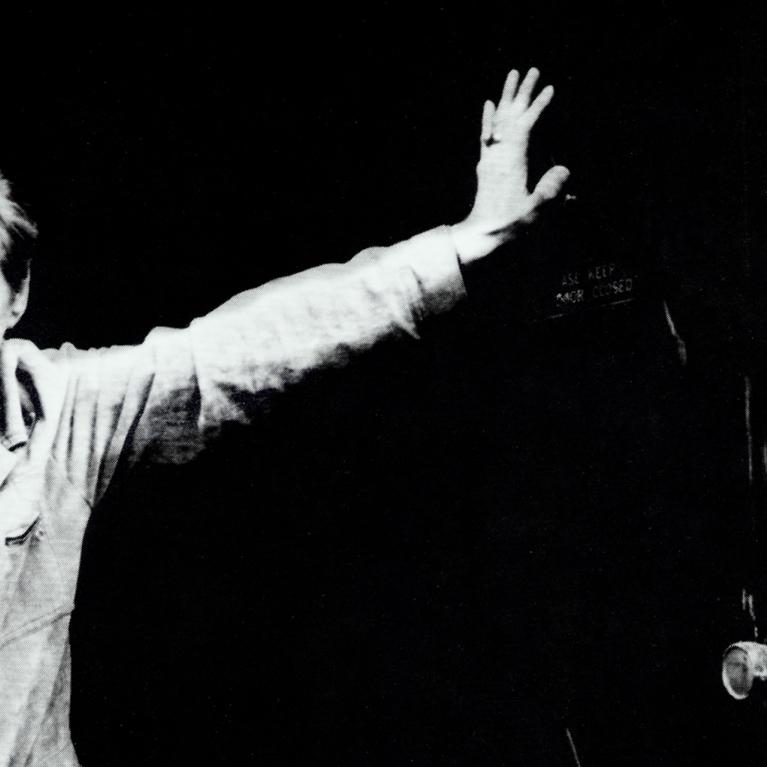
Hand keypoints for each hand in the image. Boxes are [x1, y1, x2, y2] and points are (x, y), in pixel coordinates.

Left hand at [451, 67, 569, 265]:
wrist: (480, 241)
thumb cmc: (509, 228)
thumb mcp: (536, 211)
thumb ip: (551, 189)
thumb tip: (563, 168)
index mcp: (512, 161)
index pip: (526, 125)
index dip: (538, 106)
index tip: (550, 89)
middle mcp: (498, 155)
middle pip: (510, 115)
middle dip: (522, 92)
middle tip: (532, 69)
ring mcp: (490, 160)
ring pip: (498, 120)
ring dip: (507, 98)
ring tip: (512, 76)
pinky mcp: (485, 168)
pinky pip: (486, 136)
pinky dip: (488, 118)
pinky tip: (489, 105)